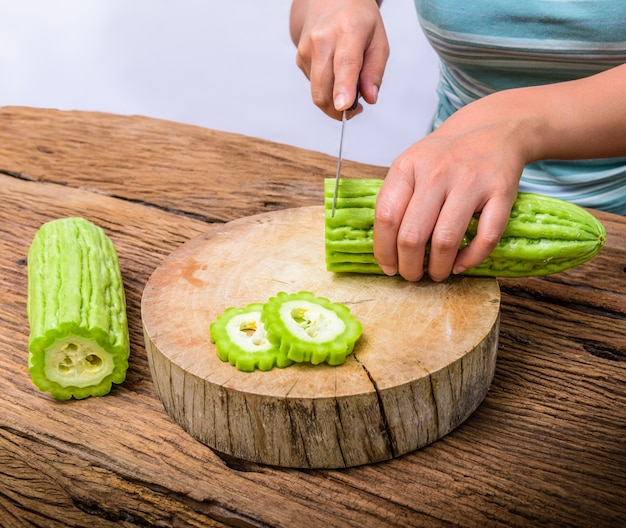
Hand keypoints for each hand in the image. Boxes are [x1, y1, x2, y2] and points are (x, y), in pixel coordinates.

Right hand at [289, 0, 388, 118]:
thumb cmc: (358, 19)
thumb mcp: (379, 41)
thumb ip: (375, 71)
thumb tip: (370, 98)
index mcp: (347, 31)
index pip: (344, 64)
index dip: (344, 88)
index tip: (344, 107)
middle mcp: (321, 40)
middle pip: (324, 89)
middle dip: (338, 110)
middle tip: (356, 110)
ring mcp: (306, 50)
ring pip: (317, 92)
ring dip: (333, 100)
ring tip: (348, 83)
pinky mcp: (299, 59)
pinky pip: (314, 86)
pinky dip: (327, 88)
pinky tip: (335, 72)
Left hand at [373, 91, 529, 281]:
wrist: (493, 128)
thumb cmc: (444, 155)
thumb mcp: (410, 165)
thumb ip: (395, 200)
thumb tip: (386, 250)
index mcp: (408, 167)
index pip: (386, 217)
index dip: (384, 250)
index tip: (388, 266)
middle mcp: (437, 173)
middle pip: (412, 235)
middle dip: (409, 266)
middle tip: (412, 276)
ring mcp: (470, 182)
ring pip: (445, 240)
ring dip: (438, 268)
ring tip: (437, 273)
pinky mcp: (501, 192)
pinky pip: (486, 236)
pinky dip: (471, 258)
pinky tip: (461, 264)